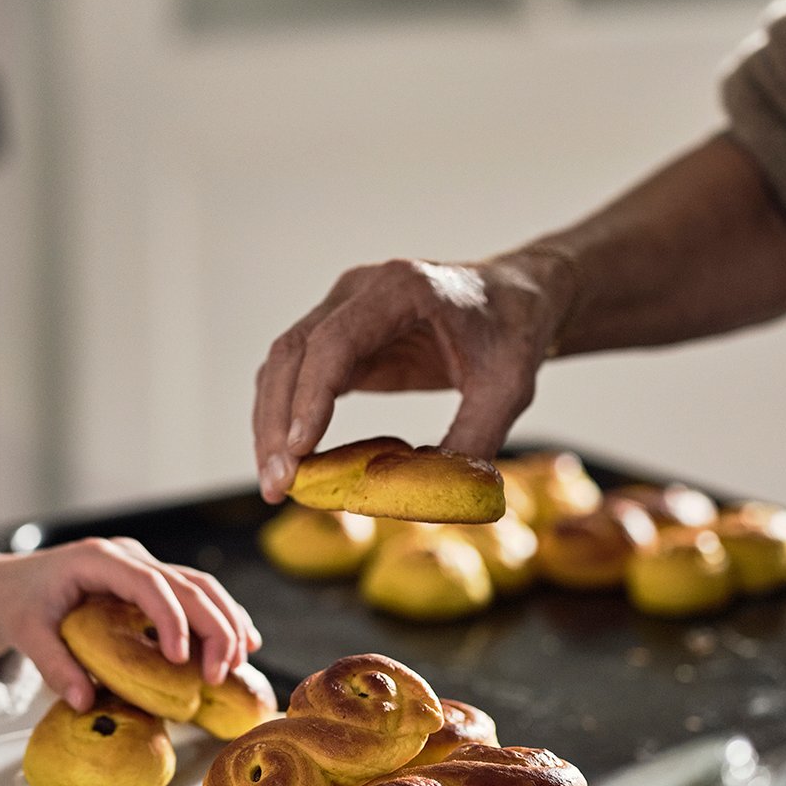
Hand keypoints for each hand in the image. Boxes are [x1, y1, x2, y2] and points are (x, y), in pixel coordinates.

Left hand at [0, 539, 261, 711]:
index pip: (149, 584)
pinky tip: (240, 641)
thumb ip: (54, 666)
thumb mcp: (26, 633)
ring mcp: (141, 565)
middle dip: (213, 626)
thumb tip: (85, 702)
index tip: (182, 659)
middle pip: (187, 583)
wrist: (7, 584)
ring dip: (226, 620)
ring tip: (241, 660)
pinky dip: (219, 616)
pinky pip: (193, 593)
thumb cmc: (17, 603)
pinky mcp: (148, 580)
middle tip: (222, 673)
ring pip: (199, 585)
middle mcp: (128, 556)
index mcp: (98, 560)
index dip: (172, 619)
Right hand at [253, 251, 574, 500]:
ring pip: (282, 365)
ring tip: (276, 484)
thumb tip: (429, 496)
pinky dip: (286, 419)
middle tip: (278, 484)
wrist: (514, 301)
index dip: (310, 397)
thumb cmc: (512, 335)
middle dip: (277, 422)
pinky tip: (292, 462)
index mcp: (401, 288)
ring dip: (271, 424)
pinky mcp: (338, 340)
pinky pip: (296, 377)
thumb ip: (475, 438)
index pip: (334, 341)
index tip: (299, 451)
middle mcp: (359, 292)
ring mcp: (341, 312)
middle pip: (292, 352)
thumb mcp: (509, 388)